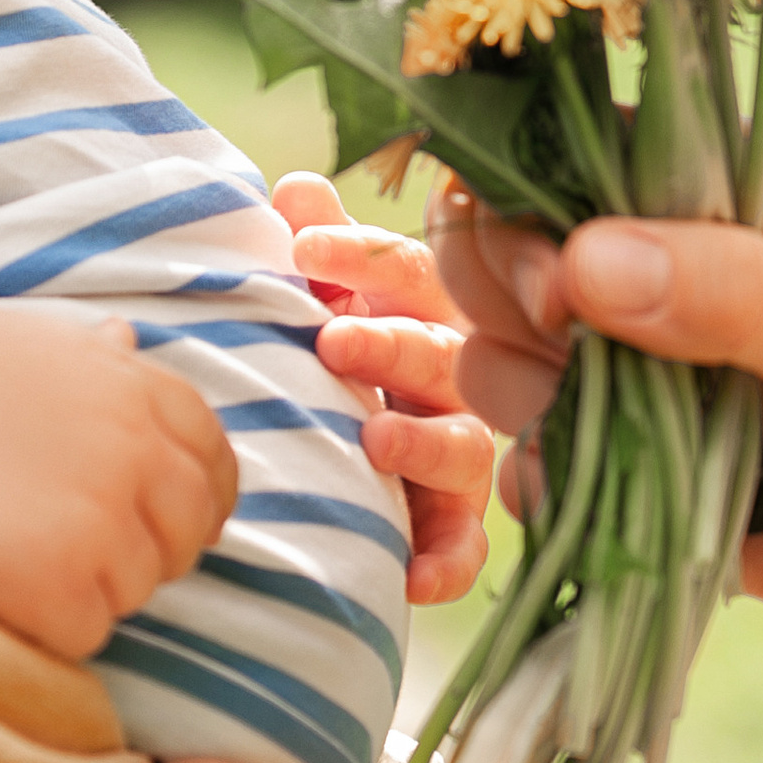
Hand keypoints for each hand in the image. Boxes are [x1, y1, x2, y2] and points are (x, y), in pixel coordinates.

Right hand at [0, 306, 238, 660]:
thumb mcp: (10, 345)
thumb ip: (85, 357)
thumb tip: (126, 343)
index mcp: (130, 387)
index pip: (210, 452)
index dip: (194, 490)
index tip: (168, 514)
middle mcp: (135, 452)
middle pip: (189, 528)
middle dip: (149, 545)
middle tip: (79, 551)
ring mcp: (105, 523)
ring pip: (138, 585)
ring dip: (91, 586)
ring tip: (12, 556)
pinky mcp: (66, 590)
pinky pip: (88, 631)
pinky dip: (49, 626)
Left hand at [268, 174, 494, 606]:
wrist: (339, 450)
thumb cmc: (338, 347)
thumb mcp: (324, 295)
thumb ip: (318, 246)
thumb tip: (297, 187)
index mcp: (421, 309)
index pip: (408, 270)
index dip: (361, 255)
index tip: (303, 249)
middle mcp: (455, 376)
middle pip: (440, 352)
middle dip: (391, 344)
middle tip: (332, 340)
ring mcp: (460, 450)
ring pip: (465, 446)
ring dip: (422, 442)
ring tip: (374, 440)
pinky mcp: (453, 523)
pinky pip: (465, 545)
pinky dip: (445, 560)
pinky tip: (411, 575)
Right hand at [431, 152, 762, 654]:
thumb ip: (727, 289)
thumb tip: (582, 264)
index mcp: (720, 196)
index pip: (575, 156)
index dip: (532, 202)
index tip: (560, 274)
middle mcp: (666, 273)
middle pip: (513, 251)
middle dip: (509, 294)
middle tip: (566, 339)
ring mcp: (647, 374)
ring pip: (509, 356)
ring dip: (519, 387)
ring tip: (581, 418)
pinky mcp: (640, 471)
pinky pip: (542, 463)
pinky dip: (539, 478)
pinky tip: (572, 491)